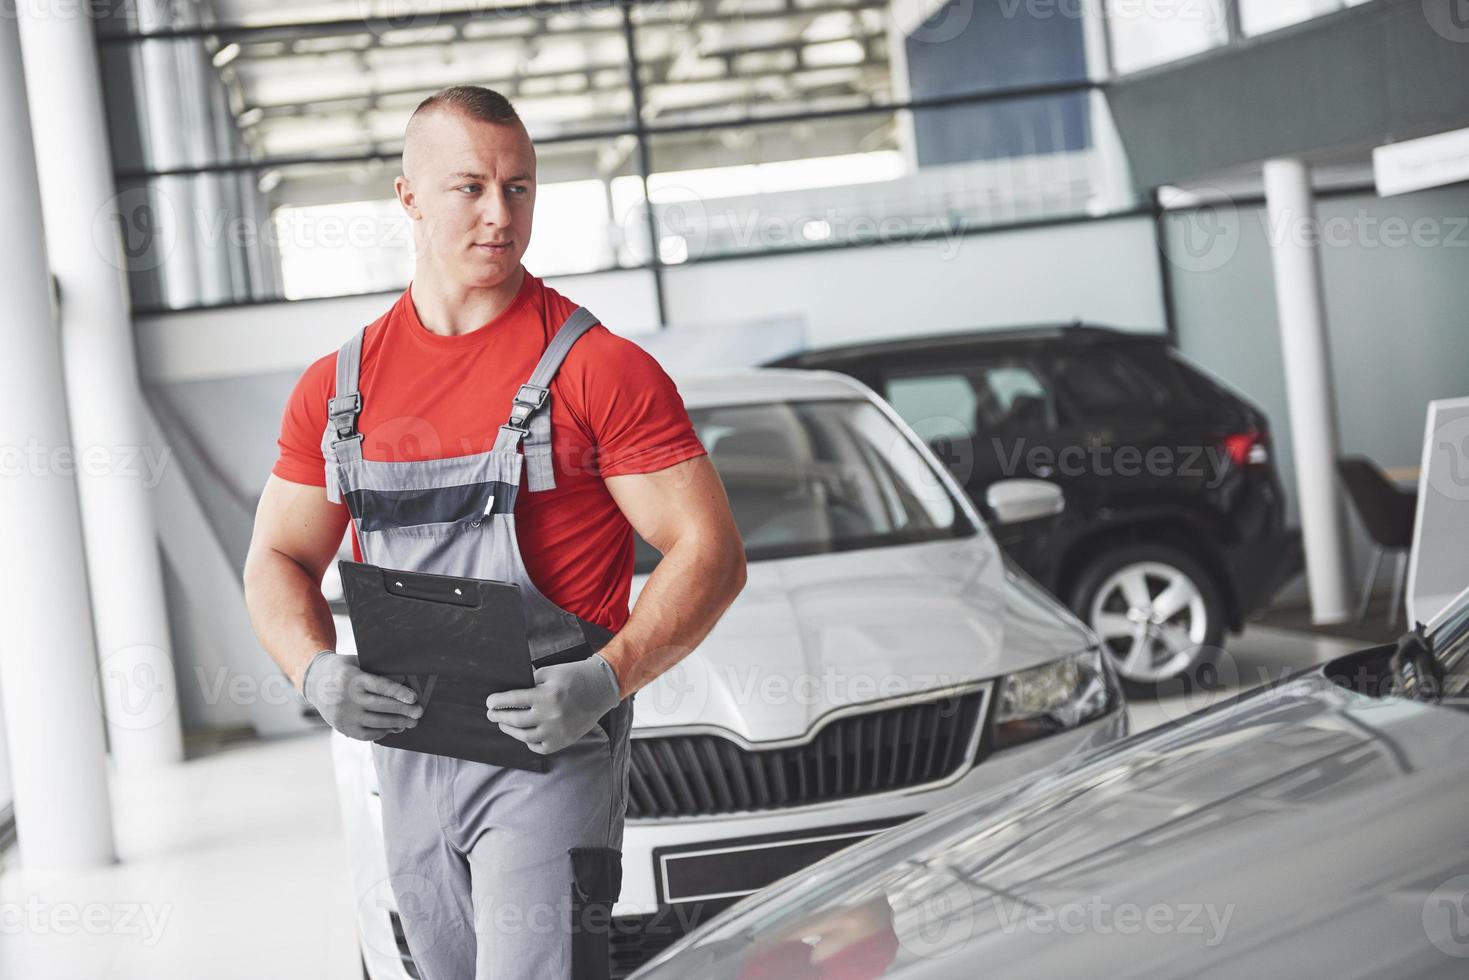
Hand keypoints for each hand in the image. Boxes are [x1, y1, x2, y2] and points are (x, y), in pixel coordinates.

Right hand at [302, 651, 422, 740]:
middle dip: (403, 711)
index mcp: (353, 678)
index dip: (398, 693)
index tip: (414, 698)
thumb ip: (377, 672)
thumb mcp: (357, 663)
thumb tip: (405, 685)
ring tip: (411, 722)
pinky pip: (366, 734)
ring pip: (376, 723)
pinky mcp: (341, 727)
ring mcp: (343, 715)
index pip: (380, 686)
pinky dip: (382, 732)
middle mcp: (347, 698)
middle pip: (381, 706)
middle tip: (419, 712)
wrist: (314, 681)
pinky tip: (393, 727)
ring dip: (397, 723)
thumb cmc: (344, 669)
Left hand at [485, 655, 621, 754]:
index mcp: (546, 695)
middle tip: (491, 714)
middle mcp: (551, 715)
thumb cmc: (574, 677)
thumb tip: (509, 691)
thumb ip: (530, 682)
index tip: (489, 702)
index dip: (498, 702)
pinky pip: (539, 746)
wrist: (601, 689)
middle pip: (516, 720)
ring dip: (511, 730)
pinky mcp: (564, 740)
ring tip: (504, 724)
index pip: (514, 700)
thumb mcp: (550, 673)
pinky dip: (529, 742)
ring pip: (525, 736)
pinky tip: (524, 734)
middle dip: (499, 717)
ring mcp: (557, 731)